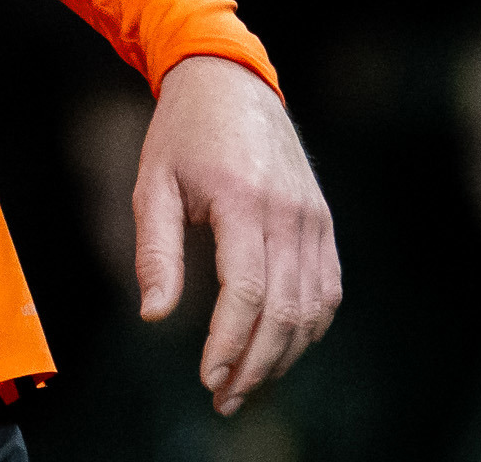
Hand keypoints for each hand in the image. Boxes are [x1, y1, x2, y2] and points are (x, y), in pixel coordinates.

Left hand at [133, 55, 340, 415]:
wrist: (231, 82)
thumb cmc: (183, 133)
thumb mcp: (153, 182)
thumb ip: (156, 250)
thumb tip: (155, 315)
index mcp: (244, 202)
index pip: (247, 292)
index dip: (230, 344)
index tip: (207, 379)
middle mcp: (290, 215)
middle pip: (285, 311)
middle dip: (255, 364)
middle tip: (224, 398)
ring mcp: (314, 221)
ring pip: (312, 309)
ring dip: (283, 356)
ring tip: (247, 384)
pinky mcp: (324, 224)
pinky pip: (327, 290)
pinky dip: (308, 328)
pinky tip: (278, 349)